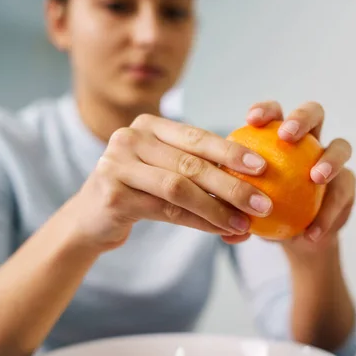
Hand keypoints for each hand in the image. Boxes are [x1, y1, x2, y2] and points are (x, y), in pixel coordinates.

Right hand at [69, 114, 273, 250]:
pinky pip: (166, 210)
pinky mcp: (113, 195)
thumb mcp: (167, 173)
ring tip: (244, 223)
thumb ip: (200, 172)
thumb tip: (254, 187)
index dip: (231, 152)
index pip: (196, 137)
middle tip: (263, 202)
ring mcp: (117, 165)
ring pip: (180, 188)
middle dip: (232, 185)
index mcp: (148, 125)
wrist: (91, 218)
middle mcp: (130, 138)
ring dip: (217, 208)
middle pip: (191, 163)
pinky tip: (220, 230)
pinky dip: (198, 222)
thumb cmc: (140, 192)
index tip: (262, 167)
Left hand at [222, 101, 355, 249]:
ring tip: (316, 178)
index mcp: (281, 137)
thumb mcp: (246, 212)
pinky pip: (342, 193)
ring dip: (329, 159)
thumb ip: (236, 212)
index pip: (275, 113)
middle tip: (287, 136)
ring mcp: (333, 160)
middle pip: (314, 113)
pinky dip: (328, 213)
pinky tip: (313, 231)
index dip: (265, 110)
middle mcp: (311, 141)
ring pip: (341, 146)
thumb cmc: (267, 214)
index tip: (251, 120)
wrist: (298, 235)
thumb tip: (220, 226)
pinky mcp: (348, 184)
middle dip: (302, 118)